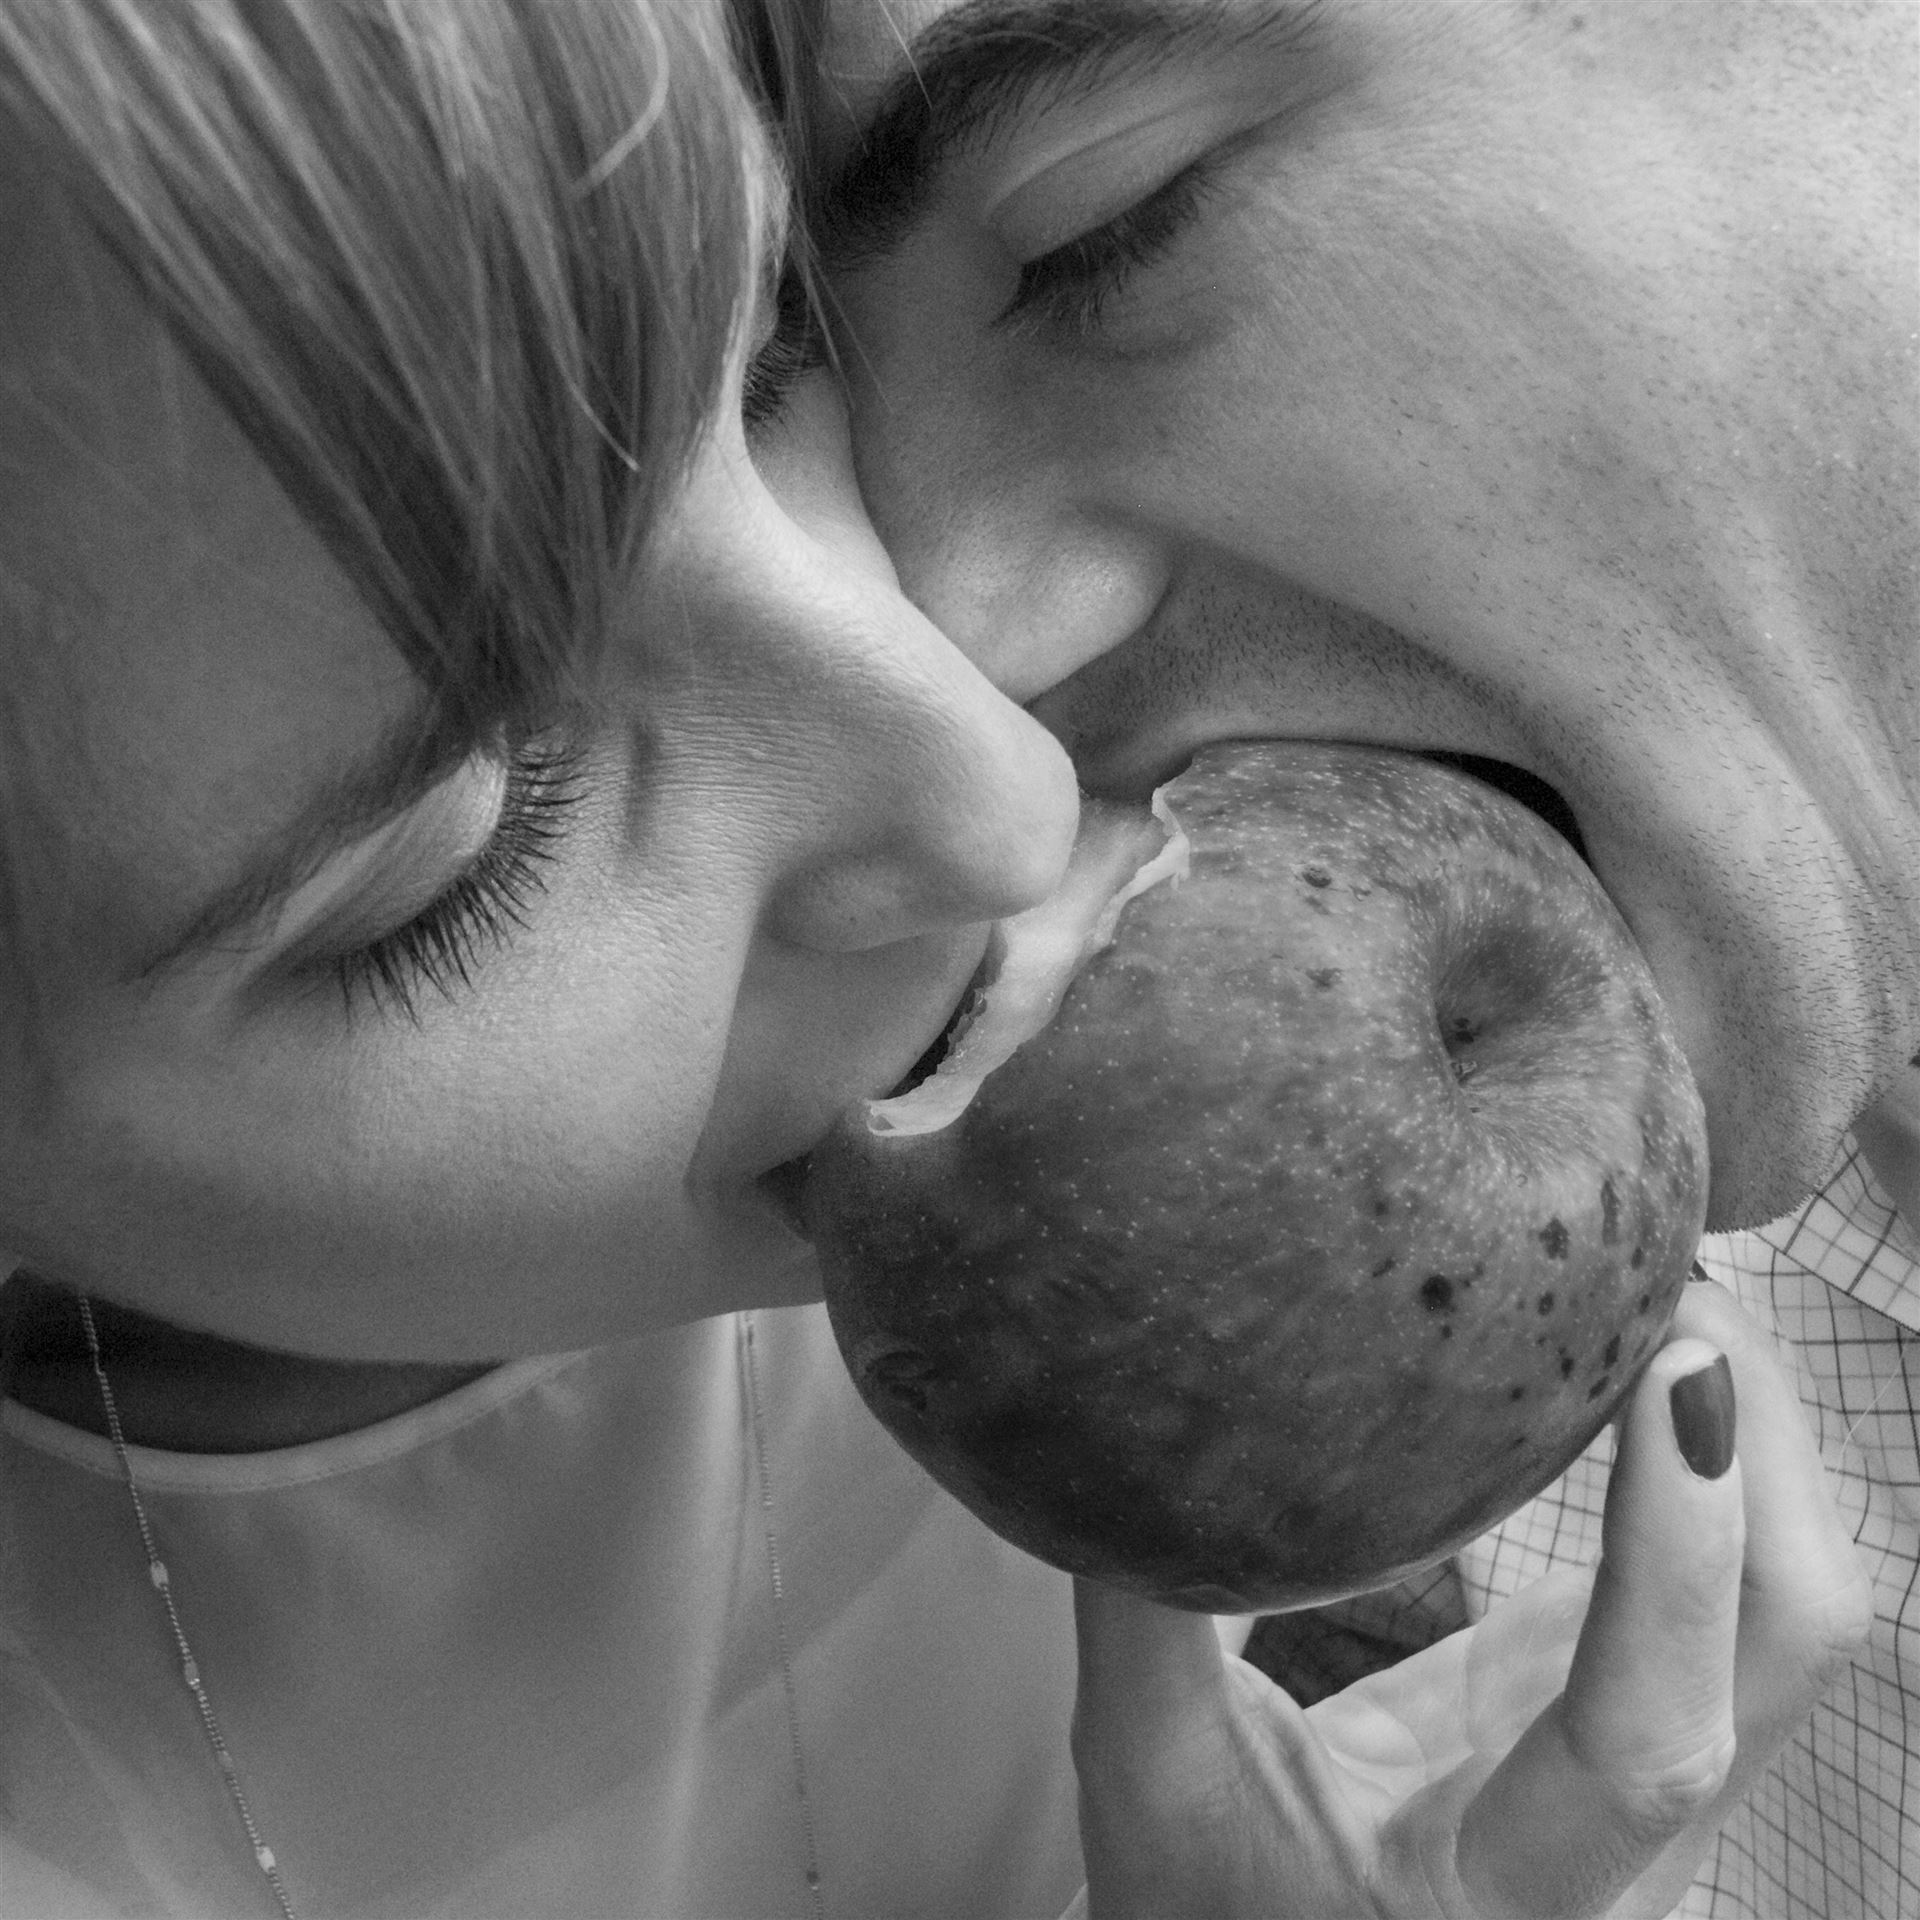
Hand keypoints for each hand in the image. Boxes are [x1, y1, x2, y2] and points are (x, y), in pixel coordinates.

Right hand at [1070, 1281, 1871, 1918]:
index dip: (1679, 1547)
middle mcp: (1632, 1848)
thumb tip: (1118, 1408)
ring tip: (1653, 1285)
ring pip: (1792, 1603)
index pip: (1647, 1731)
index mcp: (1508, 1885)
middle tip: (1658, 1270)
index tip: (1671, 1365)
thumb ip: (1144, 1608)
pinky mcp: (1629, 1706)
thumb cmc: (1206, 1902)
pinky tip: (1630, 1355)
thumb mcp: (1149, 1772)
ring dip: (1758, 1433)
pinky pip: (1734, 1576)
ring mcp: (1652, 1779)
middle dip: (1760, 1439)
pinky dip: (1714, 1452)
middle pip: (1790, 1637)